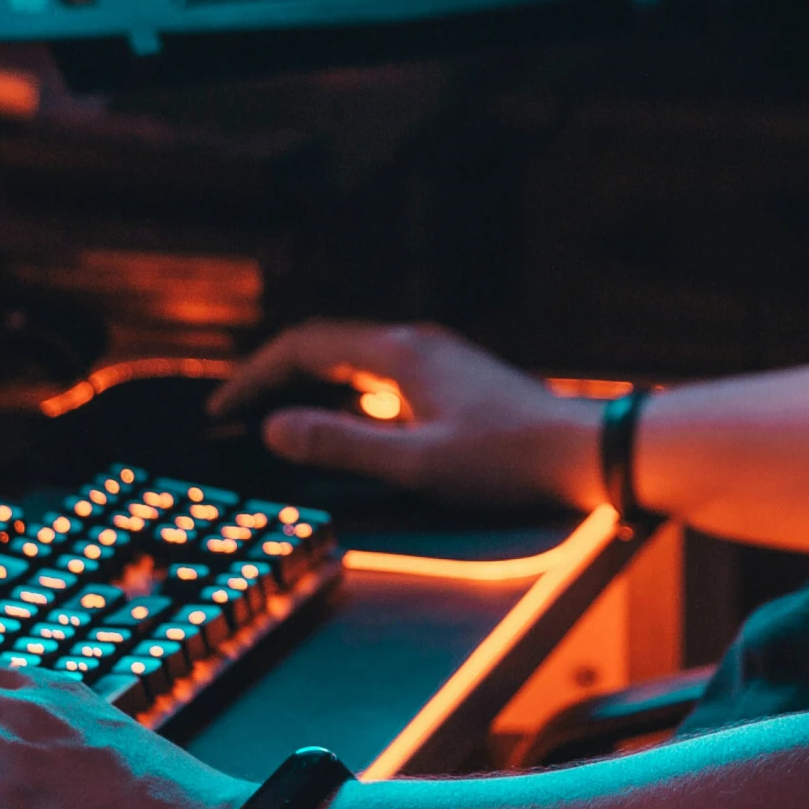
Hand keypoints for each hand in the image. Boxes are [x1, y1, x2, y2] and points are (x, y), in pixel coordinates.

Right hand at [208, 321, 604, 508]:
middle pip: (325, 346)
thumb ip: (342, 445)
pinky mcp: (455, 380)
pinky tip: (346, 424)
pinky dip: (345, 394)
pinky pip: (381, 375)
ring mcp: (439, 359)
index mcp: (400, 354)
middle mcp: (416, 344)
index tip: (222, 411)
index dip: (254, 376)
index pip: (304, 346)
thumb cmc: (509, 460)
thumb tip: (275, 428)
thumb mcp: (417, 464)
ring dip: (309, 384)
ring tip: (277, 417)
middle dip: (274, 377)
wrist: (587, 452)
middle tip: (236, 414)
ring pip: (354, 360)